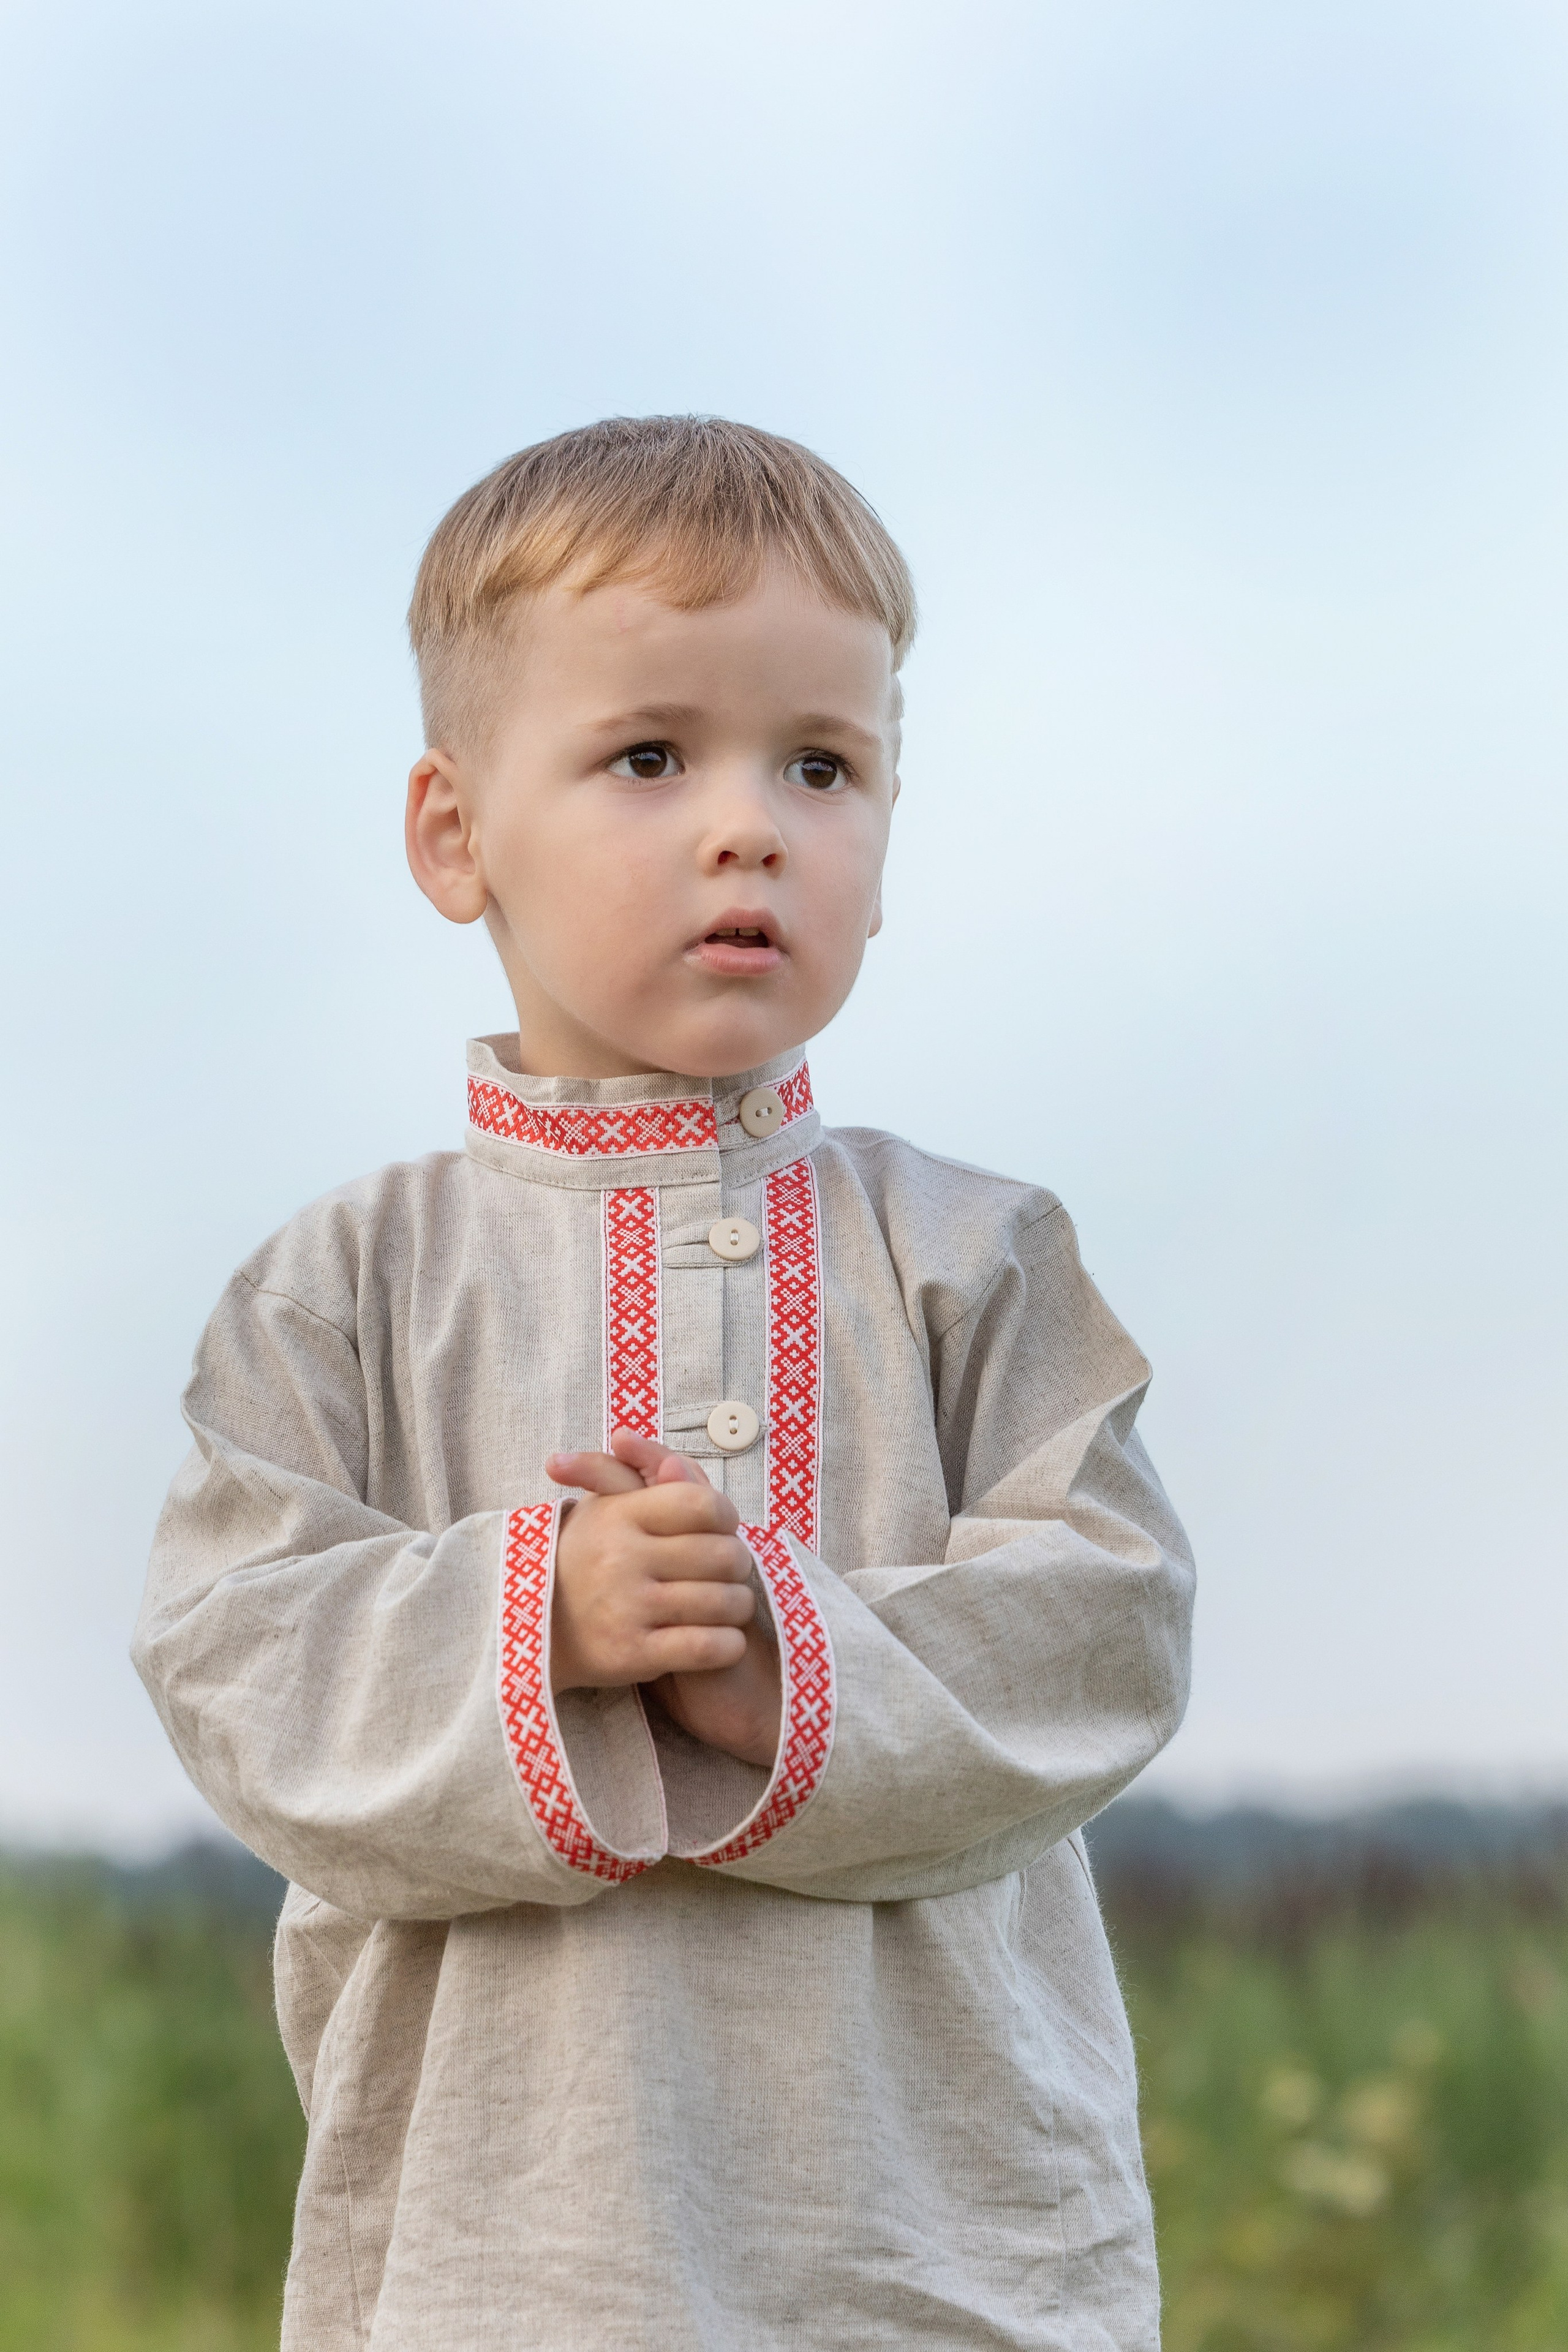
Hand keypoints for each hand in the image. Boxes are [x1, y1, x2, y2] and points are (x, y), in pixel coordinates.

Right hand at [547, 1431, 781, 1769]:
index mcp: (618, 1516)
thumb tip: (667, 1459)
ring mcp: (627, 1608)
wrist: (536, 1631)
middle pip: (723, 1554)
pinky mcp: (632, 1654)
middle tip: (730, 1572)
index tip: (722, 1529)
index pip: (701, 1504)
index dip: (725, 1516)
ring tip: (729, 1605)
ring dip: (738, 1605)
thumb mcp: (602, 1506)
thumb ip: (640, 1474)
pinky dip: (728, 1644)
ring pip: (723, 1602)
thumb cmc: (584, 1559)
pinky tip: (722, 1640)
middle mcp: (621, 1558)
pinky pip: (708, 1647)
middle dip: (738, 1564)